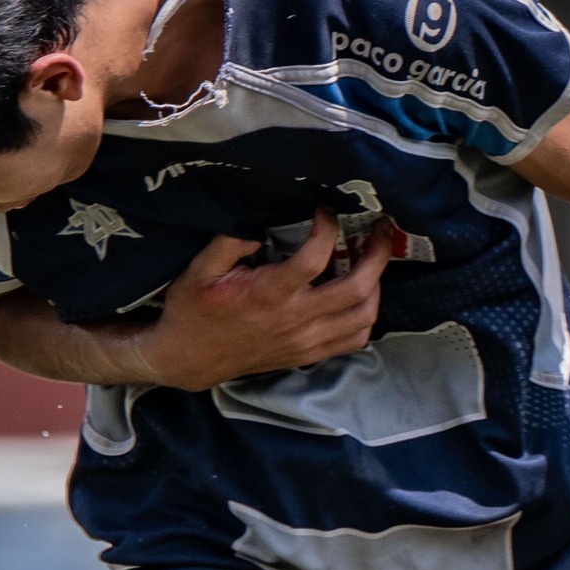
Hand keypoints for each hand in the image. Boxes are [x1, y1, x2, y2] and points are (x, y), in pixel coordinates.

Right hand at [137, 212, 390, 390]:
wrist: (189, 359)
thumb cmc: (193, 310)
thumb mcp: (199, 270)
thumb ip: (230, 241)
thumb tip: (263, 222)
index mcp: (269, 294)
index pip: (316, 257)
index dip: (328, 227)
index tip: (326, 210)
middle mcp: (294, 319)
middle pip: (356, 288)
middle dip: (377, 253)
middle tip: (380, 230)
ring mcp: (305, 341)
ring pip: (363, 317)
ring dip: (377, 286)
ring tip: (373, 261)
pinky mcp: (308, 355)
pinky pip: (354, 341)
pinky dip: (366, 318)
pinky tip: (360, 298)